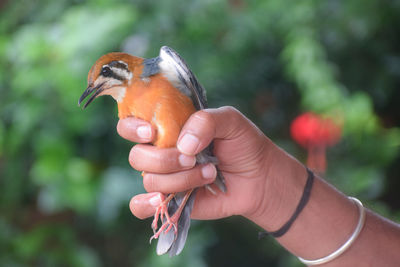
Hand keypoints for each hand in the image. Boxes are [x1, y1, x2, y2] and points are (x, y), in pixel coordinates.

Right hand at [117, 106, 275, 220]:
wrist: (259, 177)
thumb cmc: (243, 144)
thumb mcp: (230, 121)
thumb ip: (205, 121)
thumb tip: (183, 146)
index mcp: (169, 127)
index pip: (132, 124)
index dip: (132, 128)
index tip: (152, 132)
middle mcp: (161, 152)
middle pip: (138, 156)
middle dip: (165, 159)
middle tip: (194, 158)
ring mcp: (165, 177)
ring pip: (150, 180)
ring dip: (182, 179)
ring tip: (210, 173)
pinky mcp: (170, 201)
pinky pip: (140, 207)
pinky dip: (145, 205)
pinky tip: (162, 200)